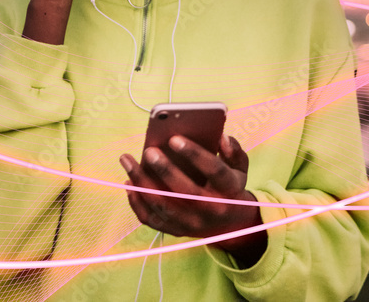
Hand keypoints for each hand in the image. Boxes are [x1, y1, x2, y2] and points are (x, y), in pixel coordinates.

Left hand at [121, 134, 267, 266]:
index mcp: (230, 190)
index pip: (215, 171)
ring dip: (142, 183)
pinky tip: (128, 182)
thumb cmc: (231, 187)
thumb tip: (221, 137)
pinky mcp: (176, 231)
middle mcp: (212, 210)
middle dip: (165, 169)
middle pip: (186, 191)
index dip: (195, 154)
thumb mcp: (240, 168)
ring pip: (164, 206)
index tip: (175, 138)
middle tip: (148, 150)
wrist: (230, 225)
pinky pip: (152, 220)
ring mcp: (192, 224)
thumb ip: (233, 151)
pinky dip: (137, 202)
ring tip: (127, 160)